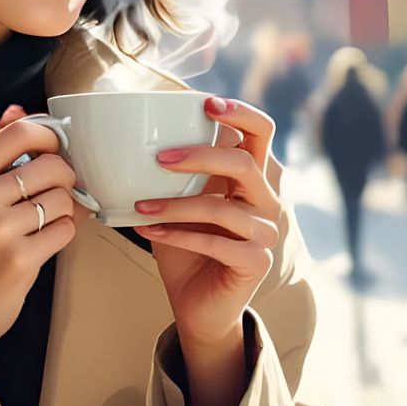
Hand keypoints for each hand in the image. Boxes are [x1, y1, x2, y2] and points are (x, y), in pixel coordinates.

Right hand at [0, 105, 90, 405]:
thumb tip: (15, 111)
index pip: (20, 132)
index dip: (50, 135)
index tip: (56, 149)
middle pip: (51, 164)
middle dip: (64, 179)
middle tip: (53, 196)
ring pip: (63, 199)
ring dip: (65, 211)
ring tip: (43, 225)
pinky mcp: (20, 260)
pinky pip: (66, 231)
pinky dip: (63, 236)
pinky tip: (43, 245)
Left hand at [130, 95, 280, 349]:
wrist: (197, 303)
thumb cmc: (187, 244)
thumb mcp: (179, 200)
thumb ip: (177, 170)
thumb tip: (139, 132)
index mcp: (253, 176)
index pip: (261, 131)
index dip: (240, 112)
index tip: (205, 103)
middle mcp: (267, 200)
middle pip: (246, 163)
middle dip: (201, 156)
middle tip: (160, 158)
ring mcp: (266, 232)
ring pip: (222, 207)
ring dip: (176, 205)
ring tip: (141, 206)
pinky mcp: (257, 262)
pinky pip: (215, 242)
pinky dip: (176, 235)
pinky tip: (147, 230)